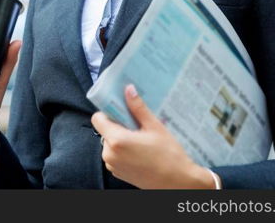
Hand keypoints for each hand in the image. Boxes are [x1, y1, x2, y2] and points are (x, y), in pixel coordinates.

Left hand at [91, 83, 218, 188]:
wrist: (177, 183)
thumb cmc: (169, 156)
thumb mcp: (155, 127)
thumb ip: (138, 108)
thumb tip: (128, 90)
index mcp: (116, 140)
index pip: (98, 119)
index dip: (108, 112)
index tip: (121, 111)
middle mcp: (109, 154)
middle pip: (105, 130)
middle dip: (118, 126)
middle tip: (137, 126)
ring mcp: (112, 166)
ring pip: (110, 143)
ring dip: (121, 139)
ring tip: (142, 140)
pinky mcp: (118, 173)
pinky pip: (115, 155)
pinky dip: (123, 151)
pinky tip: (141, 151)